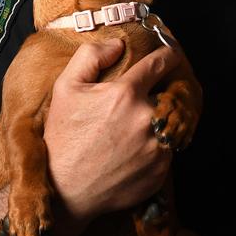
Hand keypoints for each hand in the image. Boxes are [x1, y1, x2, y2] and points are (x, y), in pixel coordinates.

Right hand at [43, 38, 177, 225]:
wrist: (65, 191)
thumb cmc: (63, 138)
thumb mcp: (65, 88)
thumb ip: (91, 56)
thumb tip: (118, 44)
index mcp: (126, 94)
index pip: (161, 63)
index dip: (168, 53)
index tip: (172, 52)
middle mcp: (147, 119)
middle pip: (166, 95)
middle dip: (156, 94)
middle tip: (136, 104)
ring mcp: (156, 148)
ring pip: (167, 124)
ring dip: (155, 123)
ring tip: (129, 132)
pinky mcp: (160, 172)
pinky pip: (165, 152)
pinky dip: (153, 148)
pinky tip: (130, 153)